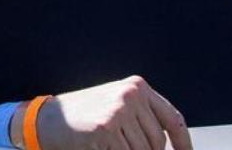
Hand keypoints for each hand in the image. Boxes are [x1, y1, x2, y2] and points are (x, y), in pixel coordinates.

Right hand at [36, 76, 191, 149]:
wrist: (47, 119)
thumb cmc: (84, 116)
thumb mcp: (116, 107)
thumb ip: (142, 118)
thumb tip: (166, 145)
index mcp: (137, 87)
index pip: (172, 119)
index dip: (183, 143)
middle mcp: (131, 95)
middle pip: (157, 142)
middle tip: (119, 146)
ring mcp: (119, 111)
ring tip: (106, 144)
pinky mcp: (106, 128)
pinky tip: (99, 146)